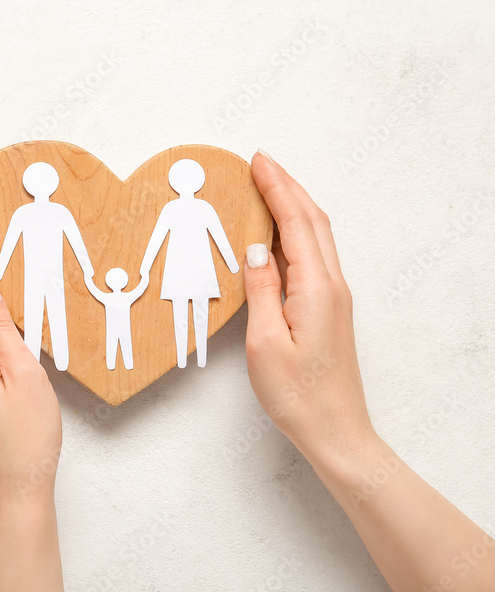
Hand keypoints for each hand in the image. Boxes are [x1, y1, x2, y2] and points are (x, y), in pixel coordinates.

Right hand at [242, 151, 372, 460]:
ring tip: (268, 187)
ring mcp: (333, 297)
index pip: (296, 223)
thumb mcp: (264, 342)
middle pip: (312, 221)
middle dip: (287, 187)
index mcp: (316, 288)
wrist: (335, 430)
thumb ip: (261, 289)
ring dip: (293, 206)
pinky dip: (295, 233)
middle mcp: (331, 285)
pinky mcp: (329, 309)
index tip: (257, 161)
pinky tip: (278, 235)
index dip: (277, 188)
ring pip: (316, 237)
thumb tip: (256, 248)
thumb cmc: (298, 394)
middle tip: (261, 163)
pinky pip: (313, 256)